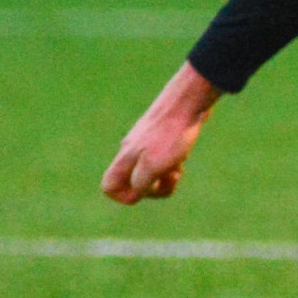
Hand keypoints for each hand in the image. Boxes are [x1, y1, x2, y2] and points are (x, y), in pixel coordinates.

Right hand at [101, 62, 221, 204]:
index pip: (109, 186)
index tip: (145, 192)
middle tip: (171, 178)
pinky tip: (184, 155)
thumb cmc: (171, 134)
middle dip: (154, 189)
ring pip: (151, 171)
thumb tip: (137, 192)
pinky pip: (164, 159)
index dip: (124, 197)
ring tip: (179, 167)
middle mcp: (131, 151)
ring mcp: (146, 143)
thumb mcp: (154, 165)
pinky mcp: (162, 136)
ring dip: (166, 177)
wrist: (188, 101)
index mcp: (125, 158)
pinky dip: (173, 163)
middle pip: (134, 183)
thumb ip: (140, 183)